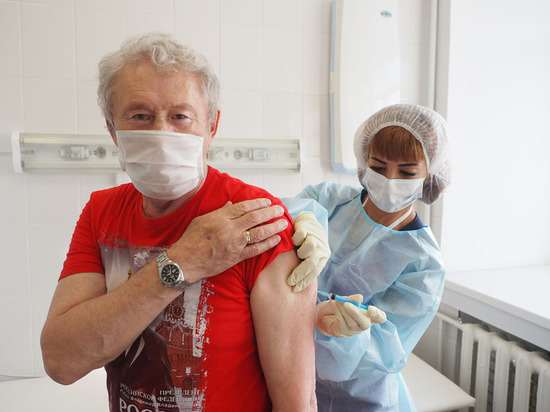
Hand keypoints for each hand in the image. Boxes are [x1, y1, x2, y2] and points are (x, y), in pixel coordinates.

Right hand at [169, 198, 288, 281]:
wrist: (185, 261)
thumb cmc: (191, 239)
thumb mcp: (202, 220)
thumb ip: (219, 211)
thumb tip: (231, 203)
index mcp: (221, 217)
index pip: (244, 207)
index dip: (258, 203)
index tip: (267, 201)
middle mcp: (230, 229)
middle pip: (255, 218)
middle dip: (270, 212)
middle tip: (280, 209)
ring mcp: (234, 243)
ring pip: (259, 233)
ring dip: (273, 227)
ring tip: (283, 223)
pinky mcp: (236, 257)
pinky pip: (256, 249)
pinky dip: (267, 244)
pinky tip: (276, 239)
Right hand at [287, 211, 330, 292]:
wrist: (308, 222)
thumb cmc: (306, 242)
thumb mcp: (310, 255)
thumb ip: (307, 266)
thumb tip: (296, 286)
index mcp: (323, 256)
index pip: (315, 272)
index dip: (304, 282)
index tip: (294, 289)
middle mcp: (322, 248)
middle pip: (312, 263)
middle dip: (299, 274)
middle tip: (289, 281)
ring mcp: (315, 237)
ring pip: (309, 247)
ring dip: (300, 252)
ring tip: (295, 253)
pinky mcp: (307, 227)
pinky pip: (300, 236)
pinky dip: (295, 240)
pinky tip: (292, 241)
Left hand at [315, 294, 386, 337]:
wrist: (325, 313)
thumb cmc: (340, 306)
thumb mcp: (346, 300)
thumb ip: (353, 300)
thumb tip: (359, 298)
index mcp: (369, 315)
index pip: (380, 318)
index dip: (378, 315)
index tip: (370, 309)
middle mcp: (363, 324)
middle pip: (365, 323)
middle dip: (356, 313)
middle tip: (346, 304)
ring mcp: (353, 330)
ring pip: (351, 323)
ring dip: (343, 310)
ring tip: (336, 301)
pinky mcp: (343, 332)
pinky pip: (342, 323)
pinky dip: (337, 313)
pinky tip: (333, 305)